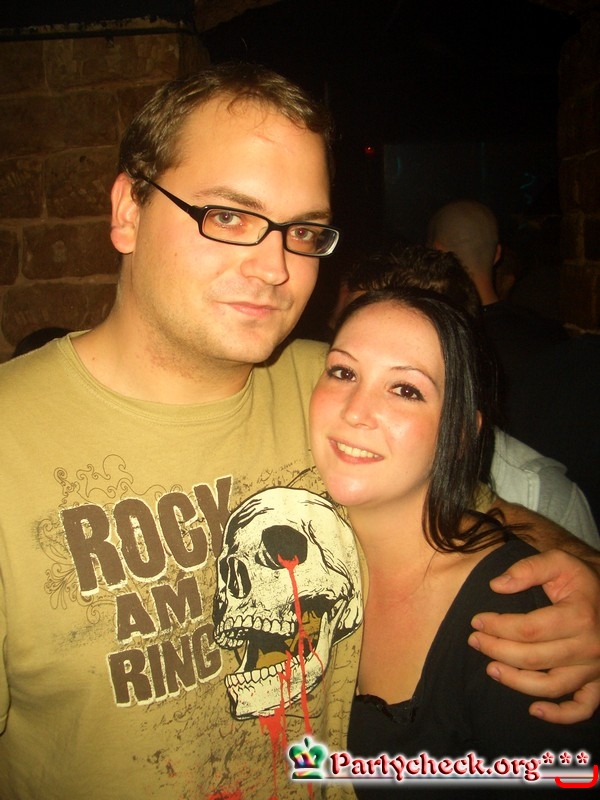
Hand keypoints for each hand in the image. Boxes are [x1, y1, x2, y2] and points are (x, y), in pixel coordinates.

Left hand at [468, 549, 599, 723]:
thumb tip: (497, 585)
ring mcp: (595, 668)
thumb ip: (528, 569)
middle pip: (534, 658)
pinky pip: (582, 707)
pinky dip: (560, 715)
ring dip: (516, 682)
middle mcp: (589, 646)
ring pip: (551, 686)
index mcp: (578, 616)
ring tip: (491, 669)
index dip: (498, 626)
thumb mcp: (559, 562)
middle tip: (475, 641)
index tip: (476, 621)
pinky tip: (534, 709)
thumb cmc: (582, 581)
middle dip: (497, 650)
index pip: (528, 629)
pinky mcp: (598, 681)